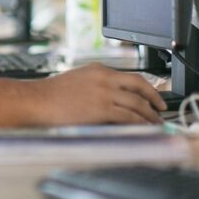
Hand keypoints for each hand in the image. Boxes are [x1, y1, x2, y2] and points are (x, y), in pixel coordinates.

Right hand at [34, 63, 166, 124]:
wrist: (37, 101)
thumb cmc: (51, 94)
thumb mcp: (77, 80)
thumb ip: (97, 84)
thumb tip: (113, 97)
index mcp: (98, 70)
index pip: (130, 76)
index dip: (146, 87)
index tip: (152, 95)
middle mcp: (104, 78)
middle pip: (139, 85)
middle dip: (154, 98)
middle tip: (161, 108)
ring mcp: (104, 93)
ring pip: (137, 103)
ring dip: (150, 115)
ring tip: (155, 123)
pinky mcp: (102, 109)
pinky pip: (129, 116)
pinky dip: (140, 123)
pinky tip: (144, 128)